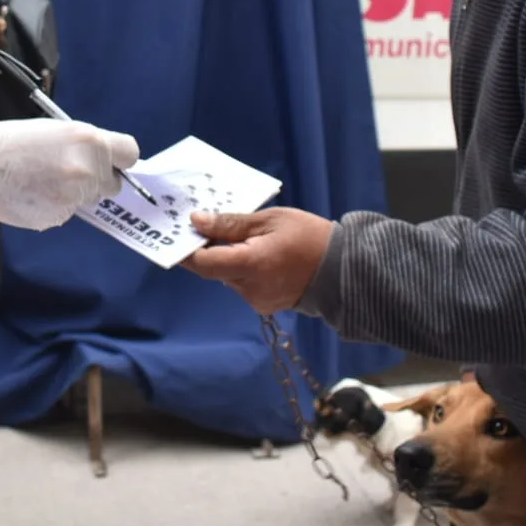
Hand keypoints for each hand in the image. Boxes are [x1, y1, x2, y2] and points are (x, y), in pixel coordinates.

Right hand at [0, 119, 138, 230]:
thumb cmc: (14, 140)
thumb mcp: (57, 129)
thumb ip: (86, 145)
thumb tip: (104, 163)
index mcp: (90, 141)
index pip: (130, 153)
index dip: (121, 159)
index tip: (112, 162)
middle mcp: (88, 170)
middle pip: (113, 184)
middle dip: (97, 180)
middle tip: (69, 171)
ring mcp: (74, 197)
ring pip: (88, 200)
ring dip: (74, 194)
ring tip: (43, 180)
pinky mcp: (58, 217)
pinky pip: (67, 213)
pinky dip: (55, 206)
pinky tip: (34, 194)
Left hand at [181, 208, 335, 313]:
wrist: (344, 269)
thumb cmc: (309, 237)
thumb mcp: (270, 220)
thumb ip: (231, 223)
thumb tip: (197, 221)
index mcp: (251, 265)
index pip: (203, 263)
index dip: (187, 250)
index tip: (181, 233)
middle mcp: (250, 288)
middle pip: (214, 270)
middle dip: (210, 249)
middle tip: (212, 226)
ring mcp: (257, 300)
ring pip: (227, 277)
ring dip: (228, 259)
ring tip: (245, 238)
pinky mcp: (265, 305)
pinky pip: (242, 285)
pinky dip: (243, 269)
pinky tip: (258, 254)